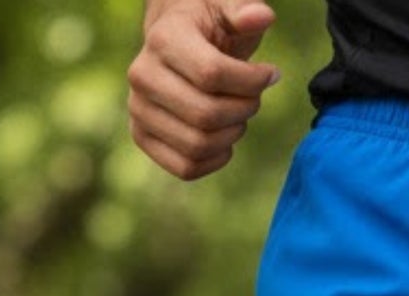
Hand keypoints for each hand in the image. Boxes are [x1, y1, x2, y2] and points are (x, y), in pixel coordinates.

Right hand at [130, 1, 279, 181]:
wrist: (174, 41)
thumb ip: (244, 10)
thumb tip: (262, 17)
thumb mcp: (226, 7)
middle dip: (244, 109)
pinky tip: (224, 137)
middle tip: (253, 98)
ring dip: (232, 134)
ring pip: (199, 144)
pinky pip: (187, 167)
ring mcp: (138, 109)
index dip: (251, 81)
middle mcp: (142, 76)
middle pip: (207, 115)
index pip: (213, 75)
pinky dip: (215, 158)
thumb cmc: (208, 24)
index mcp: (163, 39)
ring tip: (238, 114)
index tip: (270, 74)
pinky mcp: (142, 136)